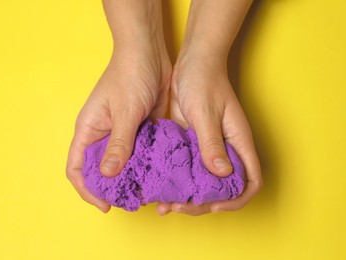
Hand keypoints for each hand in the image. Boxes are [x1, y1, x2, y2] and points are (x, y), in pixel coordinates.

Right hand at [66, 44, 171, 211]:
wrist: (150, 53)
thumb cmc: (130, 75)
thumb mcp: (125, 111)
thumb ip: (118, 143)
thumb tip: (108, 175)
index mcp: (89, 130)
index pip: (78, 167)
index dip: (87, 189)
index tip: (106, 204)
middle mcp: (103, 134)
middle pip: (101, 170)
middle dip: (114, 188)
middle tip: (133, 201)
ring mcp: (122, 133)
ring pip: (124, 164)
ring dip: (134, 177)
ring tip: (150, 192)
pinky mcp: (141, 129)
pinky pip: (142, 152)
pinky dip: (149, 164)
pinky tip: (161, 173)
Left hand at [157, 51, 261, 215]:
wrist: (192, 62)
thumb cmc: (204, 81)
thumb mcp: (206, 112)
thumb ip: (212, 142)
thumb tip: (222, 174)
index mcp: (238, 142)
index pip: (250, 180)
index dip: (236, 198)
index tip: (214, 206)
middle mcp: (225, 148)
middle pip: (222, 187)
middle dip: (203, 202)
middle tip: (176, 207)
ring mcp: (207, 146)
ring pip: (202, 180)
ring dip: (185, 195)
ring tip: (162, 203)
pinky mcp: (191, 141)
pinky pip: (186, 166)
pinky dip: (175, 179)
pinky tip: (157, 184)